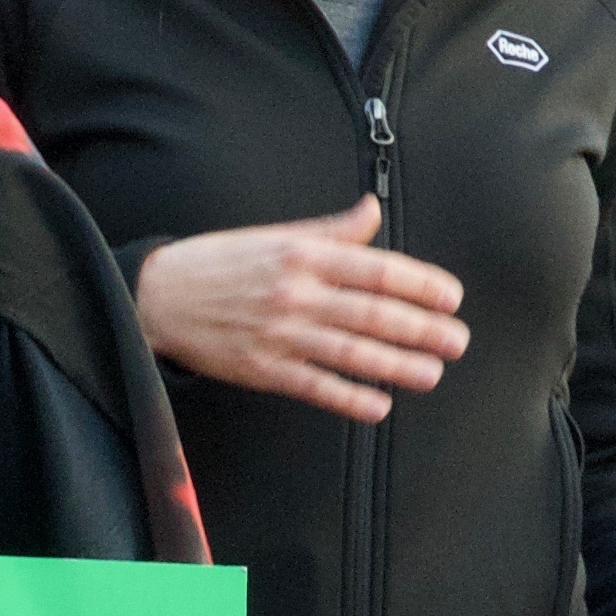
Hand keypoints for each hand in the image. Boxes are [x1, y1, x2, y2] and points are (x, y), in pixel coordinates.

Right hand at [132, 197, 468, 423]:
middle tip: (457, 341)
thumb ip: (330, 229)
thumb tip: (372, 211)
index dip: (420, 285)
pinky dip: (348, 397)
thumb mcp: (276, 234)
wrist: (158, 297)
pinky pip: (314, 385)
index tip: (451, 298)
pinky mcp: (261, 368)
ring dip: (396, 366)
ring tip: (431, 374)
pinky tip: (378, 405)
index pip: (376, 269)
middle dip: (421, 329)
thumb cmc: (220, 263)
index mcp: (305, 254)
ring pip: (351, 352)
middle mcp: (297, 292)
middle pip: (372, 313)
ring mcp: (279, 333)